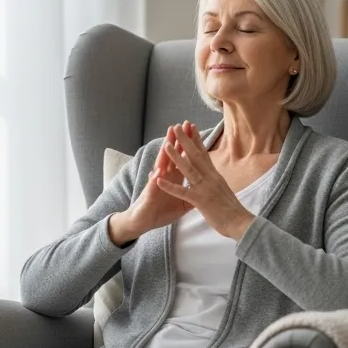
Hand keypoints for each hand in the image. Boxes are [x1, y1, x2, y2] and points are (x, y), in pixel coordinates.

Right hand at [109, 122, 195, 245]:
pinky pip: (153, 186)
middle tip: (183, 124)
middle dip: (178, 141)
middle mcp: (164, 177)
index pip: (184, 158)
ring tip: (168, 139)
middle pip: (173, 155)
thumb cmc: (160, 212)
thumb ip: (191, 195)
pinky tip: (158, 171)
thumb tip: (204, 190)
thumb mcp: (181, 204)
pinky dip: (156, 179)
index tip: (196, 131)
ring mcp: (156, 184)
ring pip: (161, 165)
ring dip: (164, 153)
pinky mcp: (149, 195)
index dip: (190, 145)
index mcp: (174, 178)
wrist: (143, 222)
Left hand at [156, 123, 256, 239]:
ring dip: (176, 156)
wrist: (242, 224)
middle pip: (196, 155)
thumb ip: (215, 180)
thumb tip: (213, 173)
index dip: (197, 139)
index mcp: (215, 175)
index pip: (204, 154)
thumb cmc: (232, 209)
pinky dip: (170, 186)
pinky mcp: (200, 201)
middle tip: (176, 126)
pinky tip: (159, 181)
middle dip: (185, 140)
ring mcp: (206, 188)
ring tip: (166, 144)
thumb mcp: (223, 190)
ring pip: (189, 169)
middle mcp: (211, 178)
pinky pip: (182, 192)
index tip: (191, 126)